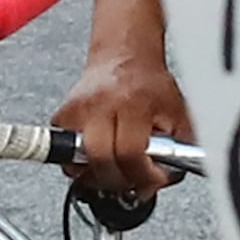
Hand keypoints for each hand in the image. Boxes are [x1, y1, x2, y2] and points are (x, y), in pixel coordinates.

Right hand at [57, 42, 188, 199]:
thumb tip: (162, 180)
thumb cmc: (149, 85)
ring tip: (116, 167)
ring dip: (98, 175)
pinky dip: (82, 164)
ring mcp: (75, 111)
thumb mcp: (177, 114)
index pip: (130, 153)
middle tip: (132, 180)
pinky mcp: (60, 118)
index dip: (142, 176)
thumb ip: (179, 149)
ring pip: (77, 164)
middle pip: (101, 162)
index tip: (150, 180)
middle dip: (119, 181)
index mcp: (132, 102)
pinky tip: (100, 155)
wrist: (123, 58)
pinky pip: (65, 156)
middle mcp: (99, 105)